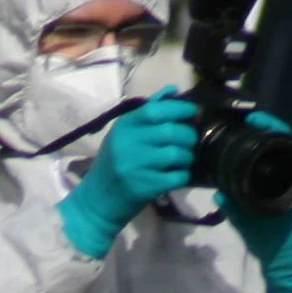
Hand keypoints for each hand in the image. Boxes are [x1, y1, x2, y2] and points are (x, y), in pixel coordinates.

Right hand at [56, 95, 198, 258]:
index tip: (194, 112)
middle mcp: (127, 144)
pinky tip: (178, 175)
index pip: (155, 110)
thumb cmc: (114, 165)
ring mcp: (135, 166)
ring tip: (185, 160)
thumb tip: (173, 90)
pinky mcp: (144, 187)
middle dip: (189, 135)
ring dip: (188, 157)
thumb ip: (148, 112)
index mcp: (123, 126)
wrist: (98, 202)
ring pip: (177, 154)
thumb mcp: (124, 135)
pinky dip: (183, 175)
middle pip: (171, 132)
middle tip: (191, 141)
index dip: (180, 109)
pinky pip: (177, 177)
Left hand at [224, 122, 291, 292]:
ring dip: (285, 134)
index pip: (271, 151)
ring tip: (266, 123)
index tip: (244, 123)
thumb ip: (232, 206)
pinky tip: (290, 142)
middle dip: (272, 127)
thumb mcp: (244, 221)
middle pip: (287, 145)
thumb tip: (216, 193)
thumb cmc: (269, 245)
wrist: (288, 268)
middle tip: (254, 116)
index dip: (260, 134)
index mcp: (280, 181)